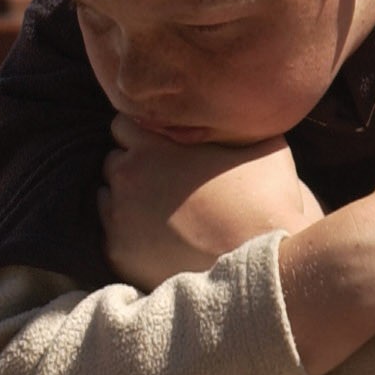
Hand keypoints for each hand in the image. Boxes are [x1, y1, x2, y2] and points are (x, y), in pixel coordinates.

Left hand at [100, 118, 326, 289]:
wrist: (263, 264)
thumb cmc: (266, 200)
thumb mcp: (263, 146)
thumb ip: (235, 125)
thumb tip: (240, 111)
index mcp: (152, 146)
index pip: (124, 123)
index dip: (145, 133)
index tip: (162, 144)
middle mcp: (126, 177)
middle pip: (115, 160)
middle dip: (135, 166)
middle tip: (166, 181)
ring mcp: (117, 217)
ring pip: (108, 197)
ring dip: (128, 200)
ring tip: (163, 213)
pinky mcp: (117, 253)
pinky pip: (111, 235)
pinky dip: (129, 235)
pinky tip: (157, 239)